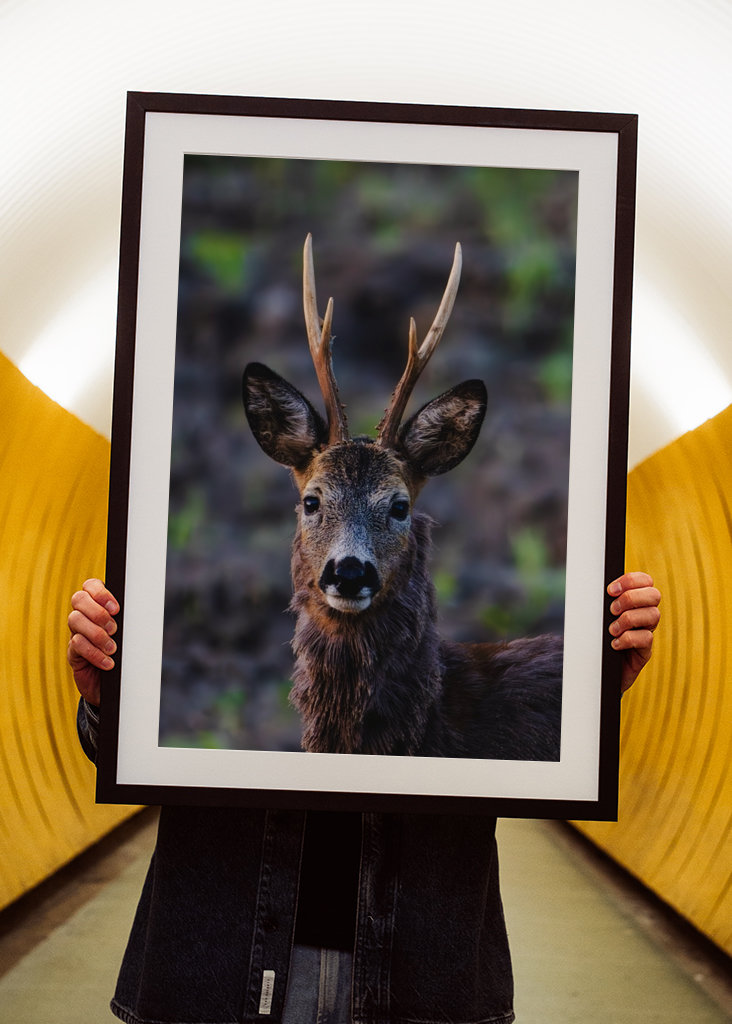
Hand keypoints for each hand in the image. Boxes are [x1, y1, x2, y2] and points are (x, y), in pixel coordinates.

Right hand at [67, 579, 119, 705]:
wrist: (116, 684)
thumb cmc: (126, 653)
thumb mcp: (130, 634)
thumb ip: (130, 620)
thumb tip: (143, 609)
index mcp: (99, 605)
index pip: (90, 585)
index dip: (100, 592)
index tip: (116, 608)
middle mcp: (84, 615)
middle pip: (78, 599)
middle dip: (98, 612)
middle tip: (114, 629)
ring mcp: (76, 632)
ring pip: (75, 620)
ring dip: (97, 634)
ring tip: (112, 648)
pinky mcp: (73, 652)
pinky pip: (76, 645)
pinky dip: (94, 653)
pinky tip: (108, 663)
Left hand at [607, 571, 660, 693]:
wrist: (596, 670)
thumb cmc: (596, 639)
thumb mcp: (598, 617)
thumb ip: (601, 602)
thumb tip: (591, 587)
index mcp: (635, 601)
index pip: (645, 581)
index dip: (631, 580)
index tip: (610, 590)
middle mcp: (644, 615)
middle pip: (654, 595)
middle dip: (631, 598)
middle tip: (612, 610)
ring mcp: (646, 632)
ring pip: (653, 615)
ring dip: (628, 619)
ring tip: (611, 630)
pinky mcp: (645, 651)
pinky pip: (646, 638)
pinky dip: (628, 639)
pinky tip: (614, 644)